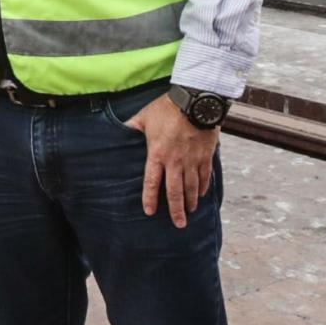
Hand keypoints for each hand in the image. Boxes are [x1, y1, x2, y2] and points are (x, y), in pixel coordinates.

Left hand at [125, 96, 218, 227]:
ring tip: (190, 212)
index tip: (150, 212)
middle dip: (176, 210)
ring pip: (191, 187)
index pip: (152, 182)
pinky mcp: (206, 155)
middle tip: (179, 224)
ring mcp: (192, 160)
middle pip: (175, 191)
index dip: (150, 199)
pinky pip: (205, 176)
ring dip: (191, 201)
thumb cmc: (167, 108)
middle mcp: (175, 161)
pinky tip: (201, 194)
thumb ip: (132, 127)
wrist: (195, 100)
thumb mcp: (144, 117)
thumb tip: (120, 130)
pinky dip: (203, 187)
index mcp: (157, 154)